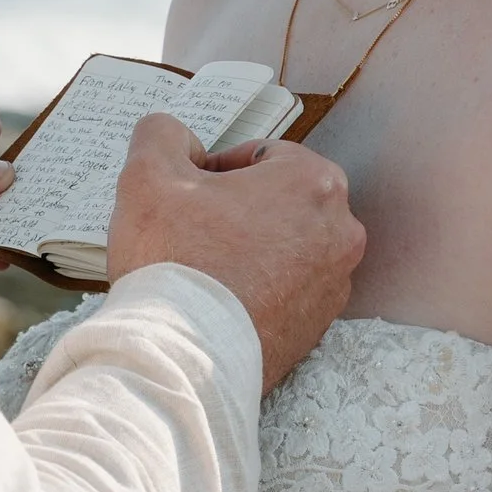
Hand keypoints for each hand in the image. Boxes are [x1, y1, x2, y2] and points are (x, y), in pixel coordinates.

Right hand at [106, 113, 363, 390]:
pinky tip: (219, 302)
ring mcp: (334, 284)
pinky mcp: (319, 328)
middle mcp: (340, 231)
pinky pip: (286, 293)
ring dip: (249, 250)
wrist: (185, 356)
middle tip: (191, 230)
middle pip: (278, 202)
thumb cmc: (176, 259)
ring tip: (203, 270)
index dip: (215, 170)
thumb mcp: (150, 175)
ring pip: (285, 249)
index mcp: (314, 181)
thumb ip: (162, 135)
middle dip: (237, 210)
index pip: (261, 156)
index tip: (186, 195)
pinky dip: (259, 291)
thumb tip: (176, 138)